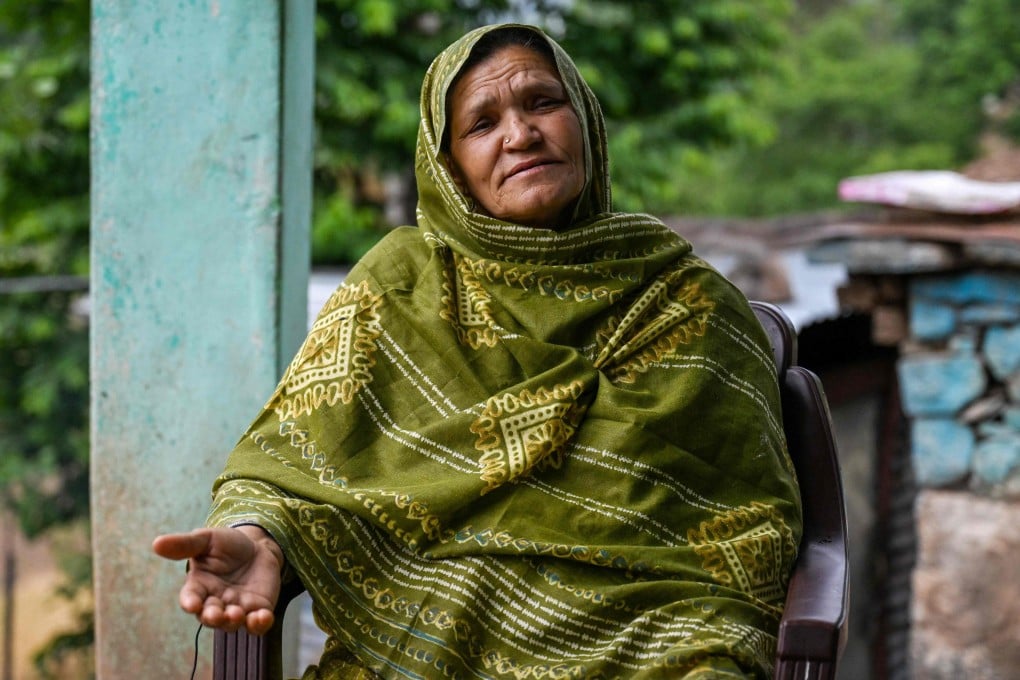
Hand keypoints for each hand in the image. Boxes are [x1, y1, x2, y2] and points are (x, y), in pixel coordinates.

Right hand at [152, 526, 284, 634]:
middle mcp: (215, 602)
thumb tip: (156, 543)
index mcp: (199, 587)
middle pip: (210, 617)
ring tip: (236, 614)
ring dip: (233, 621)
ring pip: (232, 623)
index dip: (190, 603)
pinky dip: (259, 624)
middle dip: (212, 617)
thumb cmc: (227, 545)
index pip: (190, 599)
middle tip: (217, 615)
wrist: (258, 546)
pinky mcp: (258, 610)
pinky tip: (263, 617)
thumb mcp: (207, 540)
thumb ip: (185, 544)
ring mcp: (237, 608)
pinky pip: (257, 624)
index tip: (192, 604)